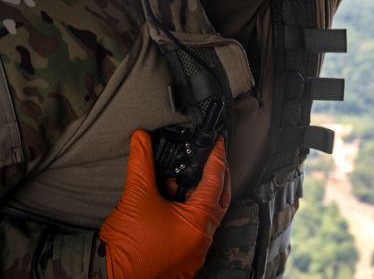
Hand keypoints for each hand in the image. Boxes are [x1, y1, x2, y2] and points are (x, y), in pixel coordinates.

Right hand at [99, 129, 230, 278]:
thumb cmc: (131, 249)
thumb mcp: (136, 199)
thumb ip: (141, 166)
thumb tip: (141, 139)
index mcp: (200, 219)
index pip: (215, 180)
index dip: (216, 157)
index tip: (217, 142)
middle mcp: (205, 235)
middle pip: (220, 196)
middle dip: (217, 175)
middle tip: (211, 157)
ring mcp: (198, 248)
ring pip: (208, 213)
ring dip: (201, 194)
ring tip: (185, 178)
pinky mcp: (188, 256)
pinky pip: (197, 227)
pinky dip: (191, 211)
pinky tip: (173, 203)